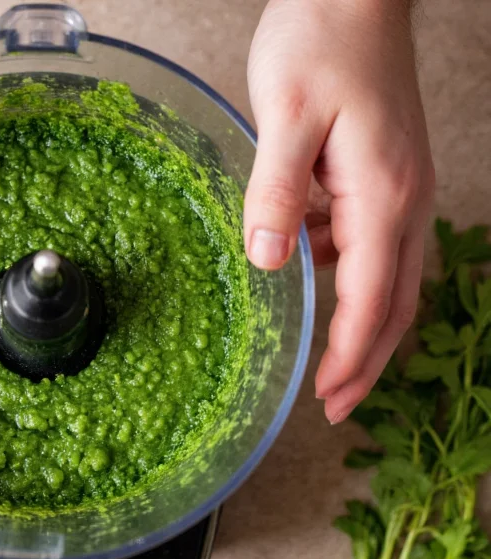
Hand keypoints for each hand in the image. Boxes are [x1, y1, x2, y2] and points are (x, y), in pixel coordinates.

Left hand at [245, 0, 433, 422]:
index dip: (351, 355)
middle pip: (394, 300)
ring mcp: (399, 185)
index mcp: (381, 194)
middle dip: (367, 358)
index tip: (330, 399)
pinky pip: (372, 240)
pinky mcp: (383, 172)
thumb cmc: (321, 42)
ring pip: (388, 276)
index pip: (371, 297)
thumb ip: (275, 190)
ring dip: (360, 322)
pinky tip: (314, 272)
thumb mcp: (285, 115)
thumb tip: (268, 260)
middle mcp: (403, 198)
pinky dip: (349, 274)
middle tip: (337, 404)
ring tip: (327, 358)